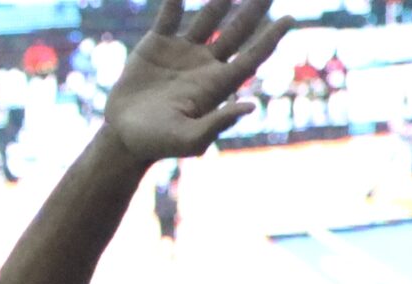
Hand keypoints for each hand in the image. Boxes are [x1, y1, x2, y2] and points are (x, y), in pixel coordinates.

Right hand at [102, 0, 291, 168]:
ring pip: (208, 16)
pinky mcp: (156, 44)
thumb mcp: (187, 139)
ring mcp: (181, 51)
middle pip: (237, 30)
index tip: (289, 20)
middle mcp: (204, 64)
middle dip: (254, 9)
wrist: (122, 136)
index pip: (251, 56)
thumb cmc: (156, 143)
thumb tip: (250, 107)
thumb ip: (217, 123)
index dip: (271, 39)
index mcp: (217, 84)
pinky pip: (169, 15)